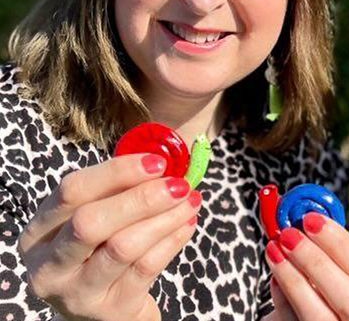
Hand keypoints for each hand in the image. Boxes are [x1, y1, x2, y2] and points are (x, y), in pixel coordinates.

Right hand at [18, 154, 200, 320]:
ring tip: (191, 201)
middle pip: (91, 222)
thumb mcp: (97, 222)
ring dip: (165, 218)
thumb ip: (118, 192)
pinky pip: (146, 268)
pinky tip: (187, 224)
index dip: (117, 171)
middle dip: (142, 198)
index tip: (158, 161)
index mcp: (39, 232)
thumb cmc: (101, 253)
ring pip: (123, 246)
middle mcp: (49, 265)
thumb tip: (165, 161)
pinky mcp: (110, 309)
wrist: (103, 313)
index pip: (72, 191)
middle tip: (179, 184)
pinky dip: (172, 240)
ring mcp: (77, 292)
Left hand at [262, 213, 348, 320]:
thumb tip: (307, 217)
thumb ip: (331, 257)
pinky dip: (284, 299)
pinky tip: (273, 277)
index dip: (340, 242)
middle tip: (290, 233)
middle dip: (317, 260)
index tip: (313, 218)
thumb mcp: (340, 281)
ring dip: (294, 277)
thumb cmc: (332, 305)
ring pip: (320, 315)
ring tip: (275, 249)